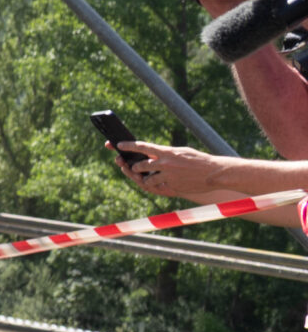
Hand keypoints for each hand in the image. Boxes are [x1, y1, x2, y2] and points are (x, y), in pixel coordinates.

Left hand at [114, 139, 231, 202]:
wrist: (214, 173)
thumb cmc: (198, 160)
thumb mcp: (181, 152)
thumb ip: (165, 153)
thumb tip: (152, 153)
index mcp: (166, 151)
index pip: (142, 146)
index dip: (128, 145)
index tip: (118, 144)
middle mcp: (165, 163)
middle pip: (140, 165)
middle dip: (134, 167)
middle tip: (133, 167)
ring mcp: (168, 175)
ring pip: (147, 178)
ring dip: (144, 178)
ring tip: (145, 177)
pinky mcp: (172, 185)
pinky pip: (159, 186)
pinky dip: (158, 185)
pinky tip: (161, 183)